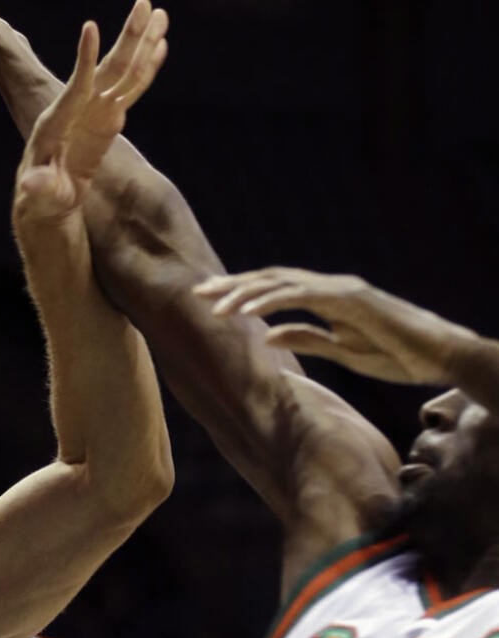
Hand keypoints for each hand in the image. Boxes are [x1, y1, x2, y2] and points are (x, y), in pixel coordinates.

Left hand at [14, 6, 167, 219]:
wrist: (48, 199)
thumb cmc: (40, 197)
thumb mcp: (39, 193)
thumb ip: (40, 186)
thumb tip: (30, 184)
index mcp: (58, 120)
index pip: (76, 86)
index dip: (84, 60)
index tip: (90, 27)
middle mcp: (78, 108)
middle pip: (108, 68)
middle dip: (127, 38)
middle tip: (143, 4)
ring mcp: (95, 111)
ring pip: (123, 71)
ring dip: (141, 43)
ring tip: (158, 13)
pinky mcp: (108, 118)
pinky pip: (131, 89)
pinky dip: (147, 68)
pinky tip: (161, 46)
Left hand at [195, 267, 472, 384]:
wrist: (440, 357)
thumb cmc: (397, 354)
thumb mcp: (342, 350)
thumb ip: (307, 338)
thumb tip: (266, 336)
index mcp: (325, 298)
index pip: (274, 290)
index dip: (240, 293)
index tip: (209, 301)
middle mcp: (330, 287)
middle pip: (270, 280)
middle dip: (232, 286)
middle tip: (197, 293)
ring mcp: (341, 289)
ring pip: (282, 284)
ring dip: (245, 294)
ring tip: (216, 307)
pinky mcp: (352, 299)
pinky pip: (305, 297)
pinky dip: (274, 301)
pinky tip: (249, 311)